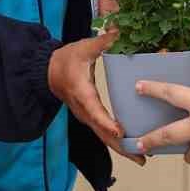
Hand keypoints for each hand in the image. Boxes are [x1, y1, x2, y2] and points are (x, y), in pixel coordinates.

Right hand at [48, 30, 141, 163]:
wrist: (47, 71)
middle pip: (102, 133)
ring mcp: (86, 116)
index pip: (95, 111)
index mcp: (82, 93)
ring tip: (142, 158)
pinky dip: (116, 142)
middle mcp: (84, 110)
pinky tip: (131, 147)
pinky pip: (102, 133)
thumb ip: (102, 42)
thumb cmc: (66, 59)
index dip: (107, 123)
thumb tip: (118, 32)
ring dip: (121, 149)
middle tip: (142, 158)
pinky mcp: (89, 118)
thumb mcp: (83, 48)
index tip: (121, 132)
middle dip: (121, 147)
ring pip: (103, 137)